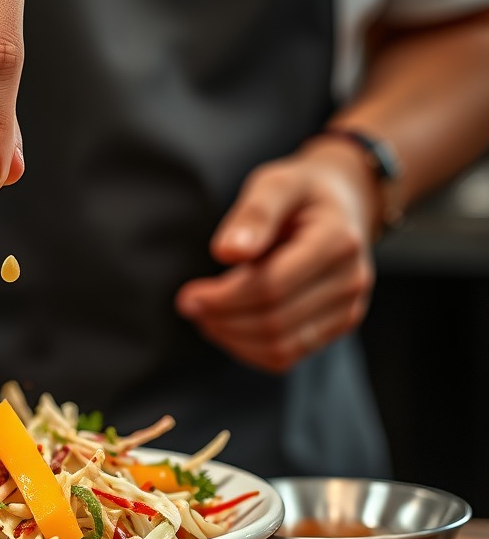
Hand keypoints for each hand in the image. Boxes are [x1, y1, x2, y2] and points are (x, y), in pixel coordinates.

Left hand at [174, 138, 379, 372]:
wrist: (343, 203)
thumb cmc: (300, 192)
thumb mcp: (275, 184)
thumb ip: (253, 214)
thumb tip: (226, 252)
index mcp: (337, 241)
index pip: (273, 286)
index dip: (225, 297)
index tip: (188, 294)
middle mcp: (350, 280)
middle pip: (274, 320)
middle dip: (222, 318)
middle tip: (188, 304)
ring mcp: (349, 307)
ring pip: (280, 347)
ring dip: (232, 337)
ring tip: (205, 315)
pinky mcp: (338, 324)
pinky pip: (288, 355)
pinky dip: (249, 348)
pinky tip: (227, 326)